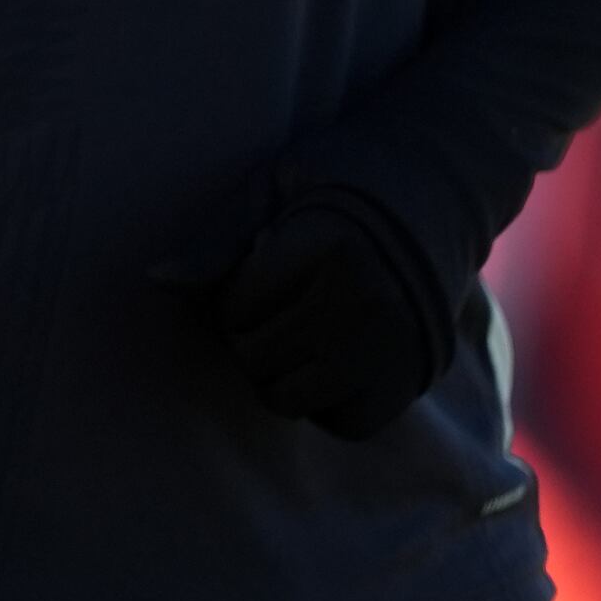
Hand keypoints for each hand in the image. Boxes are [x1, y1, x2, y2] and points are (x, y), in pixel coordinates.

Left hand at [211, 181, 452, 438]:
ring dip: (279, 370)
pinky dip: (326, 401)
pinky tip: (332, 354)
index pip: (233, 306)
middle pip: (254, 357)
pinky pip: (344, 423)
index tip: (266, 257)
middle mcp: (368, 303)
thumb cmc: (343, 177)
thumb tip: (156, 279)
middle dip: (250, 330)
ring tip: (301, 325)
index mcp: (331, 247)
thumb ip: (219, 236)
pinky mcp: (413, 382)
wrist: (444, 184)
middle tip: (282, 294)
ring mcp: (395, 349)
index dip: (234, 286)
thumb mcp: (275, 184)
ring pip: (289, 399)